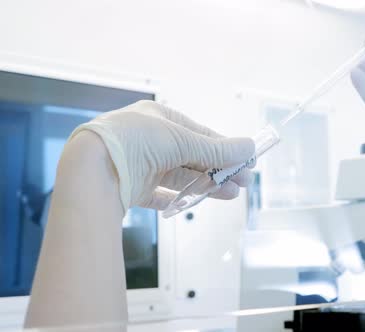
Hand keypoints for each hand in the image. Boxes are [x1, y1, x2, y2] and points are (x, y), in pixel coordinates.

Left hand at [68, 100, 254, 209]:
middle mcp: (148, 140)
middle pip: (192, 156)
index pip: (199, 133)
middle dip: (219, 169)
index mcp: (157, 117)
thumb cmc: (134, 142)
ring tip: (230, 195)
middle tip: (243, 183)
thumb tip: (250, 147)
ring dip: (206, 184)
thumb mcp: (182, 140)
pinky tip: (195, 202)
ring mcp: (139, 164)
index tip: (245, 161)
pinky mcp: (131, 187)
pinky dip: (177, 198)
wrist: (92, 170)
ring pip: (180, 176)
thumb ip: (217, 150)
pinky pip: (159, 194)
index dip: (224, 148)